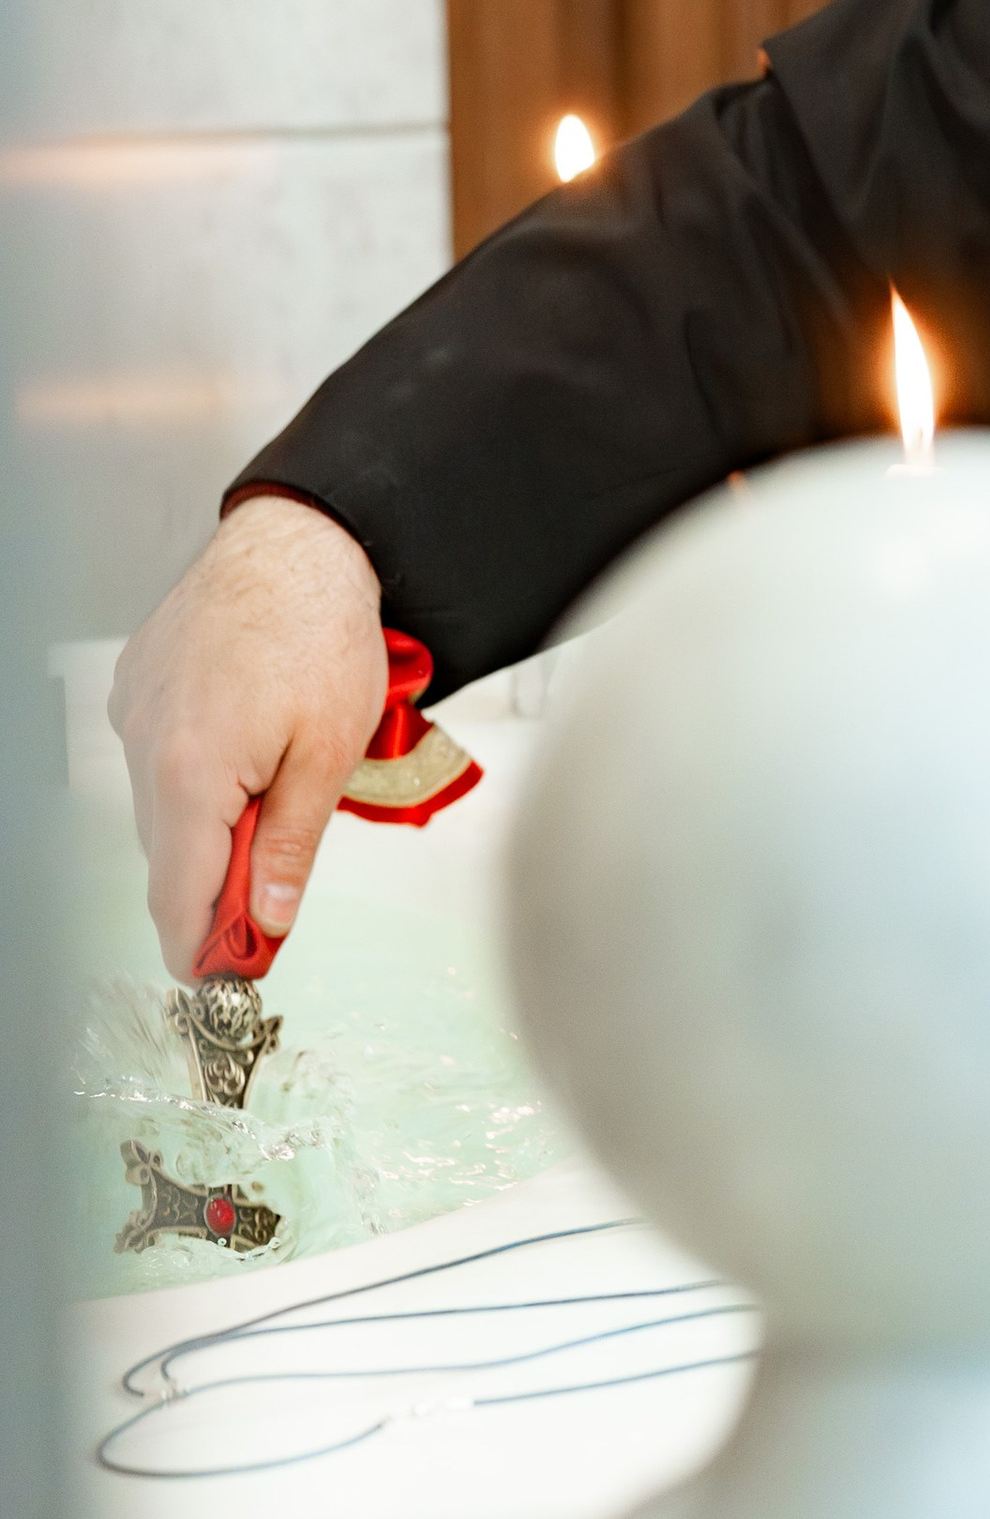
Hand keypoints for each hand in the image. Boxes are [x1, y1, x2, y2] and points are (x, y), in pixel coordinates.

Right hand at [110, 496, 386, 974]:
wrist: (300, 538)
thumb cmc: (322, 631)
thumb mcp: (329, 755)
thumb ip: (290, 848)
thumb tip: (268, 924)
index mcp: (191, 772)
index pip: (177, 896)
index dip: (200, 949)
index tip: (225, 979)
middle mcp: (144, 743)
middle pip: (170, 856)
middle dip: (218, 885)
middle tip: (274, 902)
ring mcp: (132, 710)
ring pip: (163, 807)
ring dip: (210, 823)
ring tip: (274, 795)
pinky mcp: (135, 684)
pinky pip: (158, 755)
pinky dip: (198, 772)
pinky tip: (247, 743)